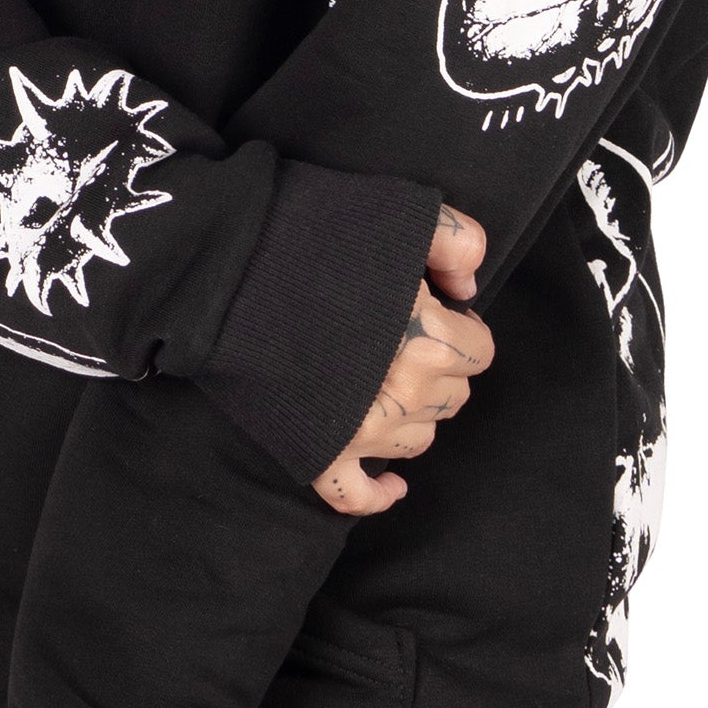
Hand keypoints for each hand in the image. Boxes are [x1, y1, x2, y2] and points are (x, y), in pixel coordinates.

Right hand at [311, 205, 492, 517]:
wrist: (229, 265)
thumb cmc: (314, 232)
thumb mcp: (402, 211)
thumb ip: (458, 241)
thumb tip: (468, 290)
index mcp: (428, 336)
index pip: (479, 352)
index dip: (462, 327)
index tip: (436, 311)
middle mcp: (402, 392)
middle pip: (453, 396)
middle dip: (439, 368)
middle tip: (404, 336)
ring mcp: (360, 430)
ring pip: (419, 440)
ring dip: (414, 413)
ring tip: (385, 377)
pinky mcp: (317, 451)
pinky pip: (357, 495)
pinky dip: (378, 494)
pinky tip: (392, 484)